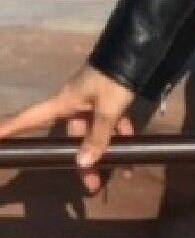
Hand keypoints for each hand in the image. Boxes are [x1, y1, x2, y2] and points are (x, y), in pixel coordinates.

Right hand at [0, 63, 137, 195]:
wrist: (138, 51)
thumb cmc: (115, 78)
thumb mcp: (107, 108)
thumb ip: (97, 136)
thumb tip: (81, 163)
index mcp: (64, 102)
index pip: (30, 118)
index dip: (10, 128)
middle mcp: (74, 103)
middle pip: (73, 137)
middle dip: (84, 161)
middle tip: (93, 186)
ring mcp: (92, 102)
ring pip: (95, 133)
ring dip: (107, 152)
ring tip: (120, 173)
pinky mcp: (109, 100)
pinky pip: (111, 124)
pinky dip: (121, 137)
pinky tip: (134, 152)